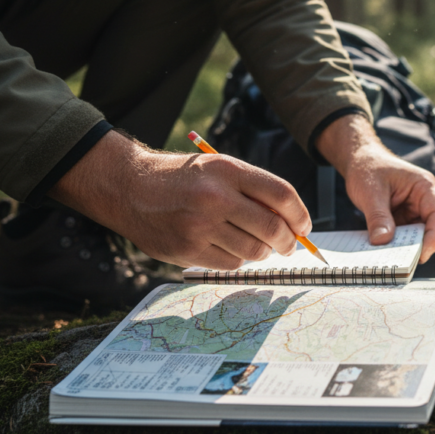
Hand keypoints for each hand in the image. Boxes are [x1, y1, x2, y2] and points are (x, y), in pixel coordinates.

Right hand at [50, 131, 311, 268]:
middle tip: (289, 245)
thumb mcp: (219, 169)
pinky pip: (231, 264)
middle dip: (288, 241)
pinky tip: (228, 247)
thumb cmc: (184, 179)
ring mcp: (199, 226)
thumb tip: (293, 223)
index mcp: (228, 171)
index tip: (305, 226)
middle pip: (273, 228)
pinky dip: (238, 259)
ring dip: (262, 251)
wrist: (130, 187)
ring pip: (254, 251)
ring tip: (255, 244)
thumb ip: (254, 190)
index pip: (282, 195)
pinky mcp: (186, 249)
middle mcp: (214, 197)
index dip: (301, 215)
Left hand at [316, 114, 434, 262]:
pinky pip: (403, 236)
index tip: (422, 254)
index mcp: (424, 187)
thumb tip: (382, 242)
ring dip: (405, 247)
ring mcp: (413, 211)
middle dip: (419, 246)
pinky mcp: (403, 219)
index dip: (434, 237)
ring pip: (416, 235)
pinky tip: (383, 252)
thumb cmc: (368, 167)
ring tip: (390, 259)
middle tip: (404, 263)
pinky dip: (395, 244)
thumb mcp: (370, 191)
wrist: (359, 160)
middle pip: (431, 229)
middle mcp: (423, 200)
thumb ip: (378, 217)